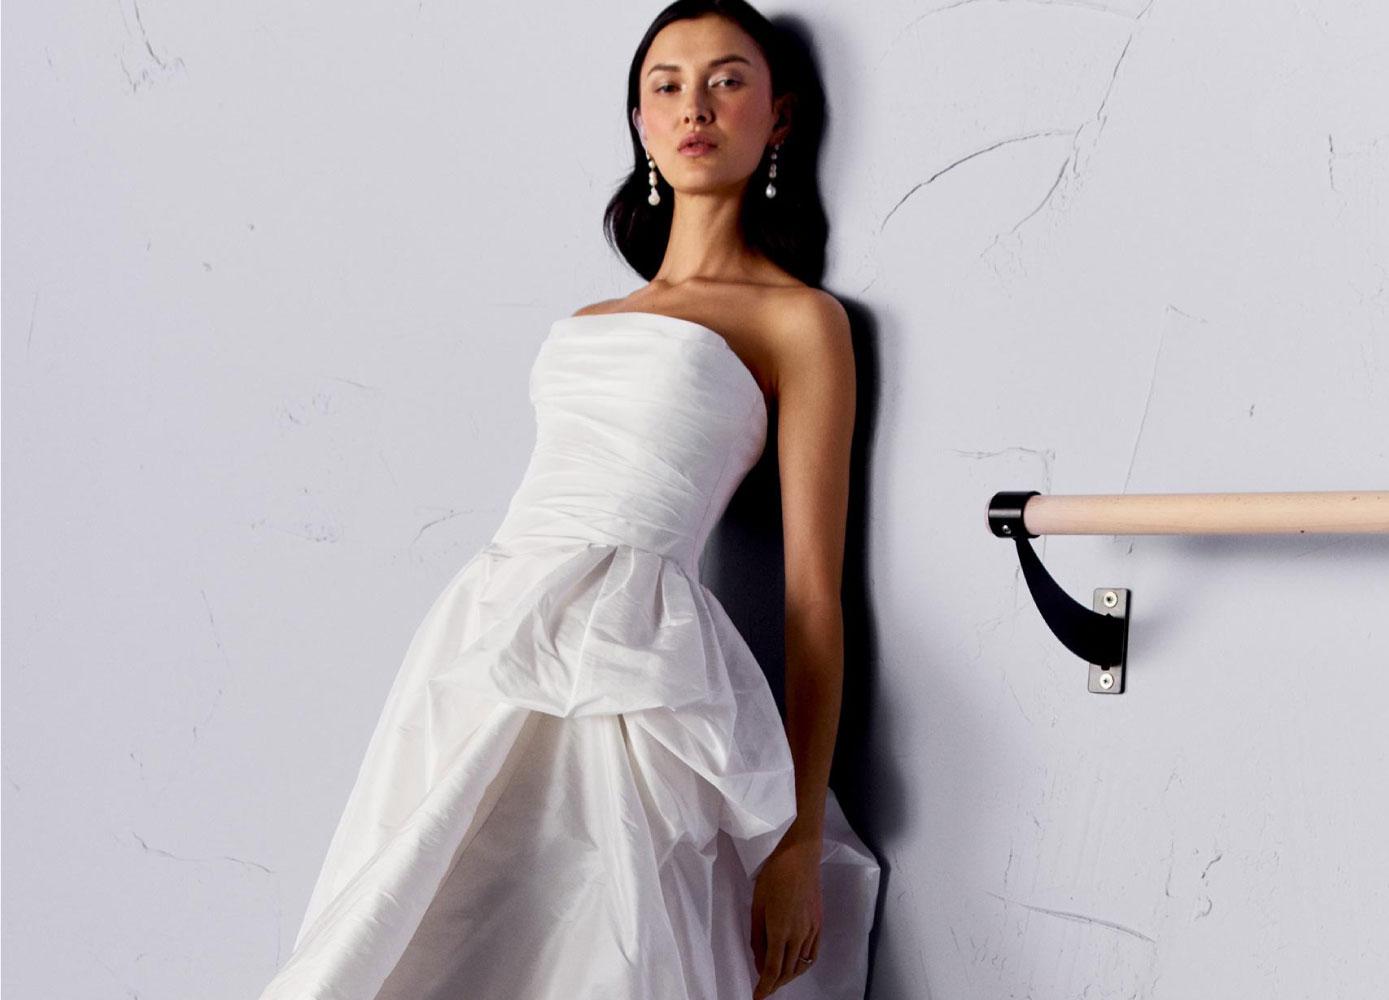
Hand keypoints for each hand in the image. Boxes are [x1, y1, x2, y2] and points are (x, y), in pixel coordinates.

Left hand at [750, 837, 821, 999]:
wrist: (800, 857)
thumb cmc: (774, 876)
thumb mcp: (757, 905)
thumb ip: (757, 936)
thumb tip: (758, 959)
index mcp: (779, 930)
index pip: (772, 969)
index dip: (765, 987)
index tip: (758, 996)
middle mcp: (798, 935)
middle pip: (788, 971)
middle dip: (775, 984)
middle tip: (764, 989)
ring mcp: (812, 930)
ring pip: (802, 965)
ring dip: (789, 976)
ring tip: (777, 979)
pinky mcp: (819, 924)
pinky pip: (812, 954)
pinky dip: (803, 965)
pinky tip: (796, 965)